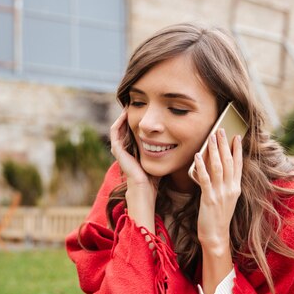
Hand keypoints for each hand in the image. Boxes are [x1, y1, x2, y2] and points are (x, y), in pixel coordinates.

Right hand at [110, 108, 157, 231]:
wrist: (145, 191)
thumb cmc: (154, 179)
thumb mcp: (160, 159)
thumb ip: (164, 151)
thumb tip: (178, 141)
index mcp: (134, 151)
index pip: (133, 132)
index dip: (138, 121)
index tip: (146, 110)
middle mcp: (125, 150)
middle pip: (125, 128)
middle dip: (130, 115)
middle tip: (136, 103)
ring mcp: (120, 151)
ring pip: (118, 128)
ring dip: (123, 116)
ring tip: (129, 104)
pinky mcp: (118, 152)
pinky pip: (115, 133)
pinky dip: (118, 123)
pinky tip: (125, 113)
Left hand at [195, 128, 242, 247]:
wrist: (216, 236)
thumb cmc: (218, 218)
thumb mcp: (226, 199)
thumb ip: (224, 184)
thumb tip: (216, 168)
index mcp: (236, 188)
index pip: (238, 165)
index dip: (238, 150)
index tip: (237, 136)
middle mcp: (231, 189)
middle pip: (228, 162)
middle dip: (225, 144)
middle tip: (221, 130)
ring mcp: (221, 194)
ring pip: (218, 167)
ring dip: (214, 151)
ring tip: (211, 137)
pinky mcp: (209, 199)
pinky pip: (205, 179)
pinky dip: (201, 166)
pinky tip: (197, 156)